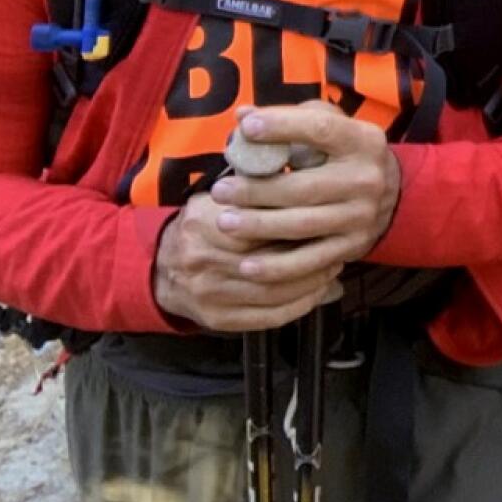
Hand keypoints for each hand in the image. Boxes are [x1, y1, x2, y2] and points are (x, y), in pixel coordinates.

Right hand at [153, 191, 346, 332]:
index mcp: (203, 223)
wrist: (162, 267)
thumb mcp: (222, 196)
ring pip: (272, 293)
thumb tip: (307, 182)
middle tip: (339, 248)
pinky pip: (266, 318)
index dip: (297, 224)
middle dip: (311, 257)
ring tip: (333, 270)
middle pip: (269, 263)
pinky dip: (298, 307)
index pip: (259, 226)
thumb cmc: (206, 224)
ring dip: (311, 284)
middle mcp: (202, 261)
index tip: (326, 220)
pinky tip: (319, 294)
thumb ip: (258, 186)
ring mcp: (208, 294)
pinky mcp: (216, 319)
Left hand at [202, 103, 401, 285]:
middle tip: (220, 191)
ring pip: (302, 225)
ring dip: (258, 226)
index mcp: (362, 141)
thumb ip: (291, 119)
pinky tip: (246, 266)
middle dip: (256, 190)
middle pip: (305, 186)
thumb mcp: (331, 128)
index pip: (321, 129)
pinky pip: (310, 262)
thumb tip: (242, 116)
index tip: (247, 128)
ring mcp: (361, 216)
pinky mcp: (353, 247)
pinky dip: (276, 267)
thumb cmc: (342, 155)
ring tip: (224, 222)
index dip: (283, 126)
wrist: (390, 195)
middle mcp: (367, 178)